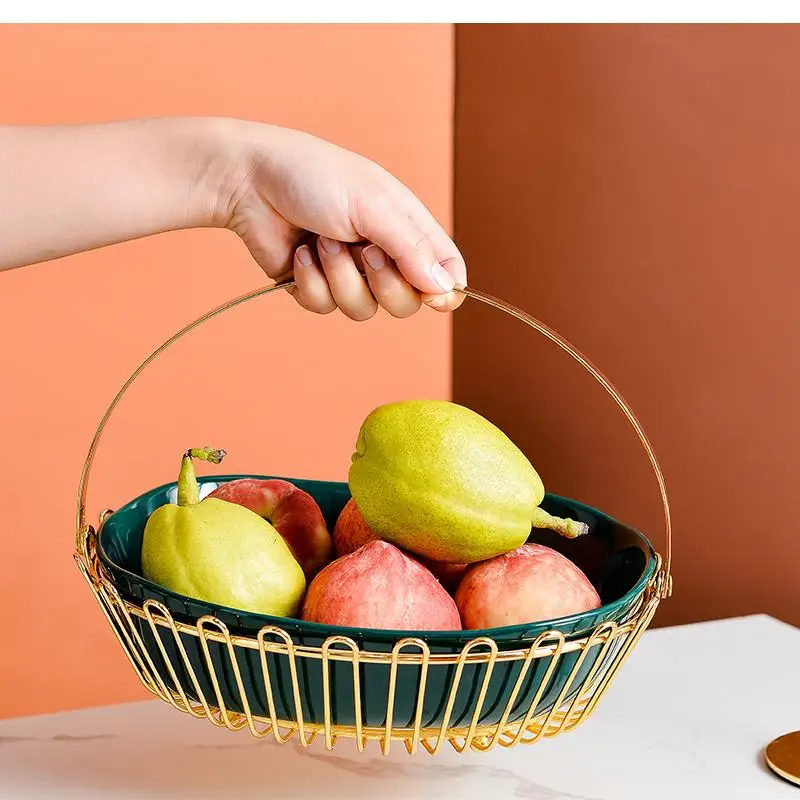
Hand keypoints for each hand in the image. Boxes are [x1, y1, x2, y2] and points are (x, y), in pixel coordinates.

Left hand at [213, 122, 466, 320]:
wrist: (248, 181)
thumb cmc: (314, 177)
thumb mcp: (373, 205)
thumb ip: (411, 248)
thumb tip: (445, 289)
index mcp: (407, 227)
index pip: (445, 270)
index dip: (446, 291)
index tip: (436, 298)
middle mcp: (383, 253)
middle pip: (407, 303)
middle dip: (384, 283)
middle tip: (364, 251)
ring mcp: (349, 273)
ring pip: (364, 311)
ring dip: (340, 277)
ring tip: (321, 241)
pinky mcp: (315, 287)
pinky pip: (325, 308)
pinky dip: (311, 281)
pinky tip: (300, 252)